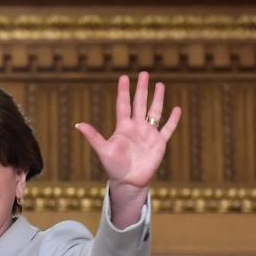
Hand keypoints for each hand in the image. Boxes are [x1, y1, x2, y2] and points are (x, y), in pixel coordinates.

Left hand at [74, 71, 180, 228]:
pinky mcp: (159, 143)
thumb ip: (93, 136)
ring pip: (155, 112)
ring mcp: (148, 134)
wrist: (128, 182)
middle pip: (140, 103)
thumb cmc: (114, 167)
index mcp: (123, 127)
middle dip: (142, 89)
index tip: (124, 77)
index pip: (123, 104)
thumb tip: (78, 124)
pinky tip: (177, 109)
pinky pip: (168, 129)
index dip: (124, 91)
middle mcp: (136, 127)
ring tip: (160, 84)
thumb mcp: (103, 150)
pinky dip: (173, 120)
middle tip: (144, 73)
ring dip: (158, 99)